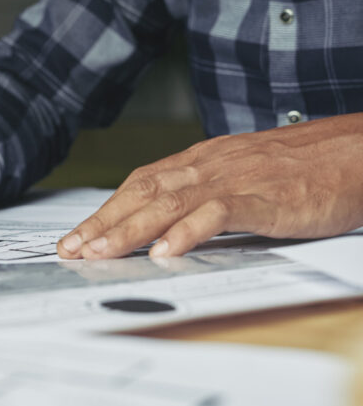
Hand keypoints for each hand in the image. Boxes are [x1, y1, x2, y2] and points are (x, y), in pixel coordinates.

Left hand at [57, 113, 362, 259]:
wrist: (356, 151)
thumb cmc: (304, 167)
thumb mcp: (242, 175)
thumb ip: (204, 195)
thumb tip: (166, 224)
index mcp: (201, 160)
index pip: (140, 184)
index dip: (105, 211)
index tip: (76, 237)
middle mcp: (209, 166)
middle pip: (143, 193)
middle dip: (102, 223)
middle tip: (71, 250)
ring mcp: (235, 180)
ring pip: (169, 203)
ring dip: (131, 230)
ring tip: (101, 254)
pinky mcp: (264, 198)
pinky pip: (219, 213)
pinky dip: (189, 231)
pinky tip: (166, 251)